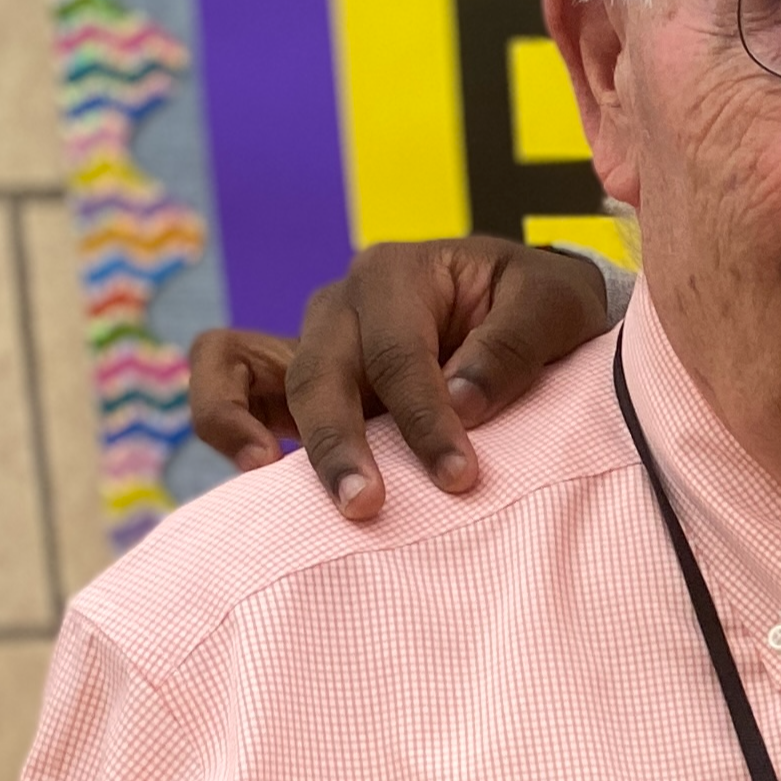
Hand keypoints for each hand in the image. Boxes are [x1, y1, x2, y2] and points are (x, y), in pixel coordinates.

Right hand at [183, 238, 613, 520]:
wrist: (530, 306)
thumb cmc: (542, 305)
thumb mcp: (555, 305)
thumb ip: (513, 346)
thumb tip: (462, 402)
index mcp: (398, 273)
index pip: (399, 354)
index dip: (424, 418)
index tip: (459, 478)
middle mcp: (343, 303)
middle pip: (322, 374)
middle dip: (342, 445)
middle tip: (368, 507)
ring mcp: (314, 339)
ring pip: (267, 382)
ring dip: (278, 441)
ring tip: (287, 492)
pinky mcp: (298, 378)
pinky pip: (230, 380)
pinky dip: (225, 417)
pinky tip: (255, 469)